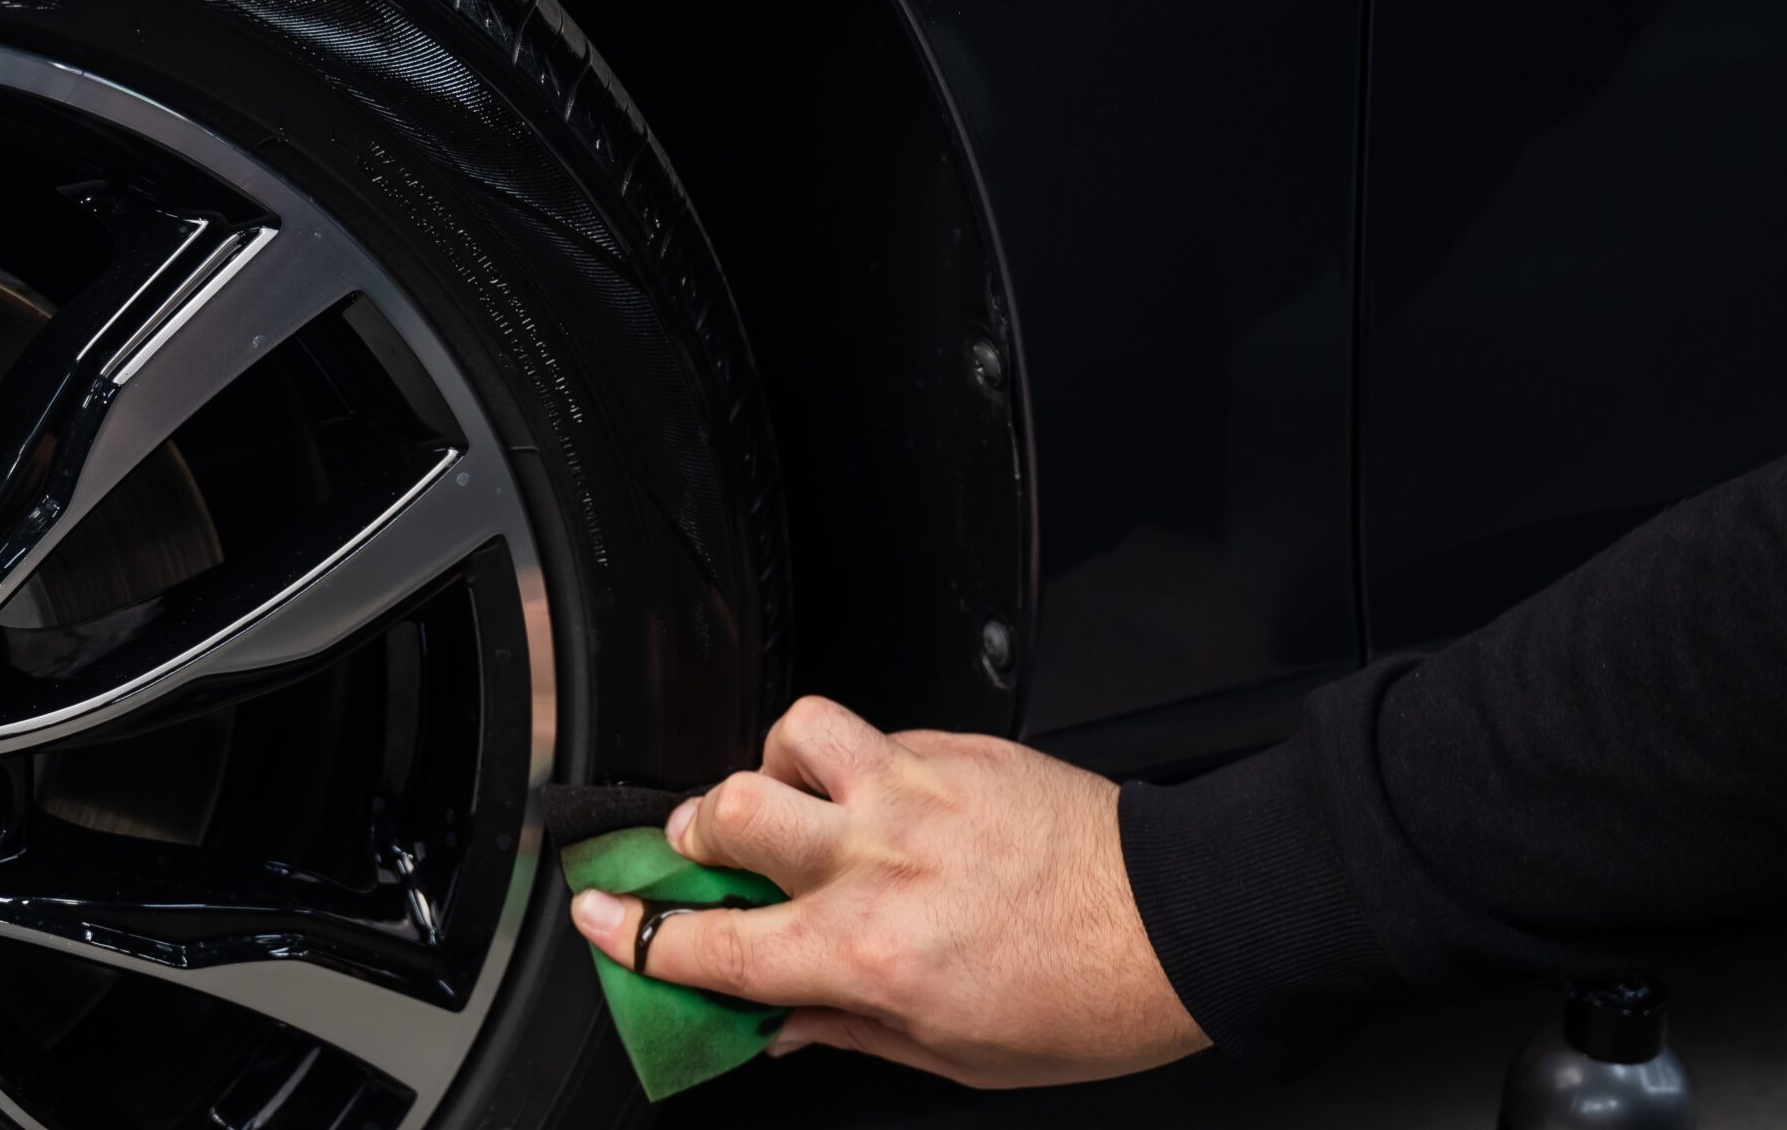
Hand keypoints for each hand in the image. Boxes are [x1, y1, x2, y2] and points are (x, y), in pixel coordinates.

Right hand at [567, 696, 1208, 1087]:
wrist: (1185, 923)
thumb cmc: (1090, 997)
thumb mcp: (956, 1056)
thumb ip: (848, 1027)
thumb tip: (782, 1022)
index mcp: (868, 951)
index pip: (712, 945)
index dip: (635, 937)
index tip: (601, 919)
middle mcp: (878, 860)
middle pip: (726, 813)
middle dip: (688, 834)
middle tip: (697, 857)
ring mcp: (914, 790)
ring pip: (790, 734)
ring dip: (771, 768)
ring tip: (788, 803)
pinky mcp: (957, 747)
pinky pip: (871, 731)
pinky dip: (853, 761)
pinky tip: (878, 798)